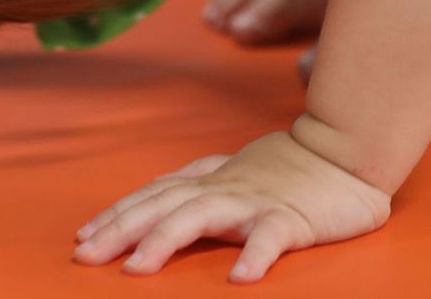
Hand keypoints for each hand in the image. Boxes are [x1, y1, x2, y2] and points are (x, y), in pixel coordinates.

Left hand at [72, 129, 391, 282]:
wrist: (347, 151)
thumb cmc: (292, 167)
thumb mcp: (236, 170)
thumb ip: (200, 181)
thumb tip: (160, 191)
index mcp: (211, 180)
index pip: (154, 195)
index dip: (117, 214)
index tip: (83, 235)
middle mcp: (224, 188)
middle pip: (163, 205)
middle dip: (120, 229)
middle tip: (85, 255)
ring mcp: (256, 201)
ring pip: (202, 216)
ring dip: (166, 240)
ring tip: (137, 268)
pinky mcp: (292, 218)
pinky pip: (270, 238)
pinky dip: (255, 256)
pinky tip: (240, 279)